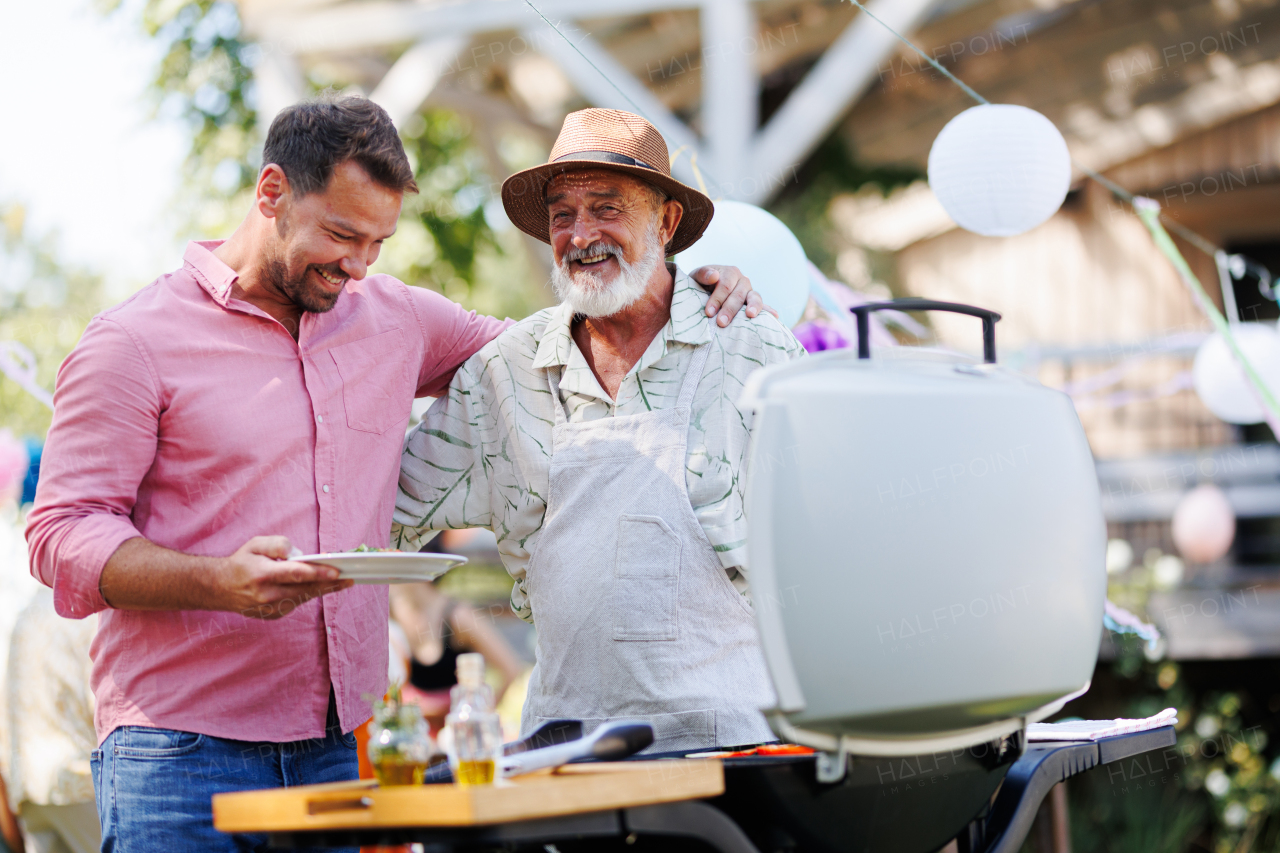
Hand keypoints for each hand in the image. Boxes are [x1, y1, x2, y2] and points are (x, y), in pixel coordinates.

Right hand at [212, 536, 352, 619]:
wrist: (219, 588)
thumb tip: (298, 554)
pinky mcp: (273, 615)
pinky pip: (296, 604)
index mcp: (263, 575)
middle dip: (329, 584)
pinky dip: (306, 595)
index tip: (337, 572)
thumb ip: (278, 545)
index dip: (318, 573)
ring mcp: (270, 609)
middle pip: (305, 590)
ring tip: (341, 581)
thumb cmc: (242, 562)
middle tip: (350, 579)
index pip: (295, 574)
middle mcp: (267, 595)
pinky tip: (318, 587)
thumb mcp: (256, 544)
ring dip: (322, 589)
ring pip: (303, 598)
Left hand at [690, 265, 778, 327]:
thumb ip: (703, 274)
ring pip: (754, 298)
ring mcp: (750, 292)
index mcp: (730, 272)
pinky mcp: (754, 304)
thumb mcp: (696, 277)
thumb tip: (714, 276)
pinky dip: (769, 311)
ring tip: (750, 315)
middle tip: (721, 323)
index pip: (725, 286)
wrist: (704, 291)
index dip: (717, 299)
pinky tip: (775, 317)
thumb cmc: (699, 285)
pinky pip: (763, 306)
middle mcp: (743, 281)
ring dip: (753, 307)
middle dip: (730, 309)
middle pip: (738, 295)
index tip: (708, 312)